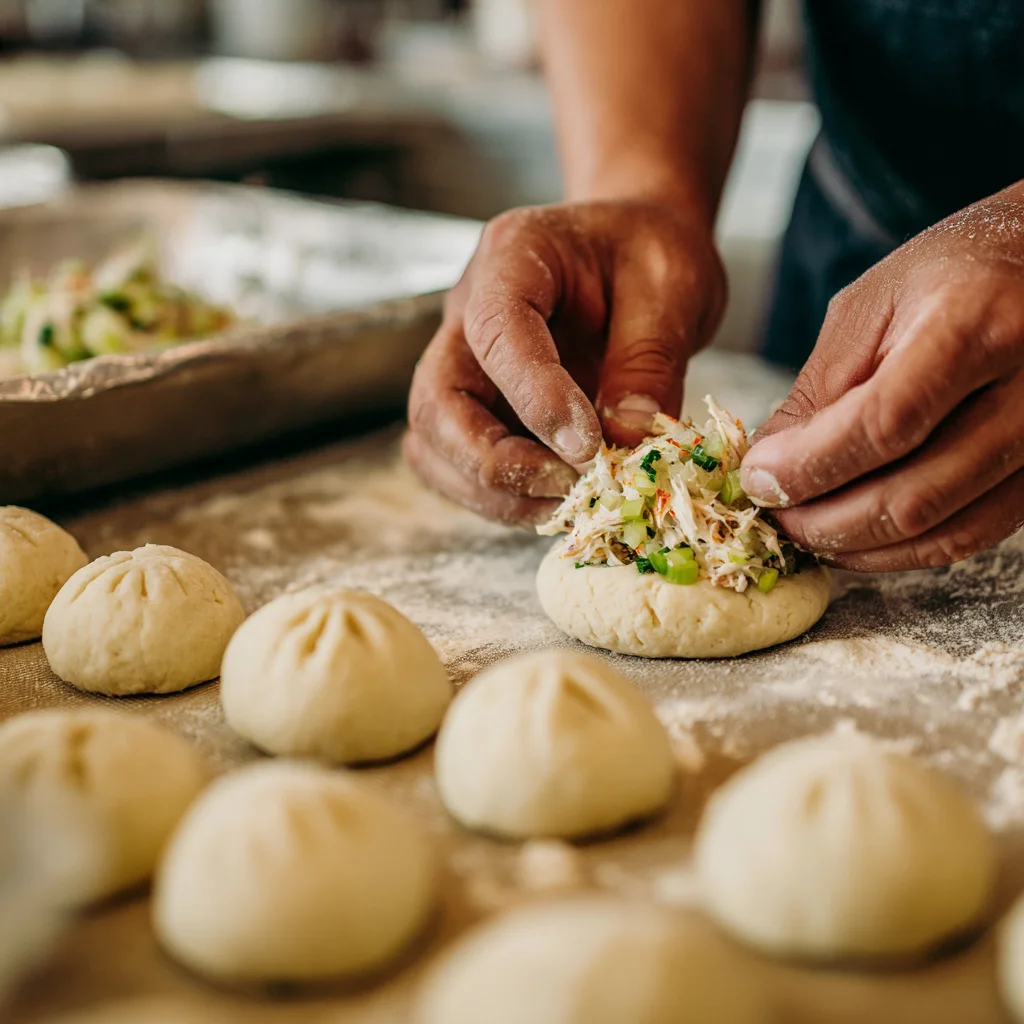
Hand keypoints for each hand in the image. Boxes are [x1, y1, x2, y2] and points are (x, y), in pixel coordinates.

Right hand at [404, 200, 725, 523]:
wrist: (638, 251)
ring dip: (492, 491)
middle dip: (492, 462)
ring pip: (435, 445)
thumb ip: (649, 360)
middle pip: (436, 401)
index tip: (589, 446)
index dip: (534, 396)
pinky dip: (503, 498)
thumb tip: (625, 440)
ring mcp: (468, 365)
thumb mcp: (672, 286)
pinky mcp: (482, 409)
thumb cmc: (651, 251)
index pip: (496, 330)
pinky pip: (462, 466)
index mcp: (512, 256)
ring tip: (570, 502)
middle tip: (570, 487)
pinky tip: (561, 501)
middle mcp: (468, 313)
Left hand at [741, 182, 1023, 571]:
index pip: (887, 422)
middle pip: (915, 494)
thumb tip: (768, 469)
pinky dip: (901, 551)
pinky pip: (970, 537)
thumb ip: (819, 390)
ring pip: (943, 531)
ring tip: (803, 529)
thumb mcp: (868, 308)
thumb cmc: (948, 278)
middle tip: (773, 514)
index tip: (758, 479)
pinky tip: (853, 538)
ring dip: (858, 545)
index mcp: (975, 325)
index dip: (812, 465)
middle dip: (825, 520)